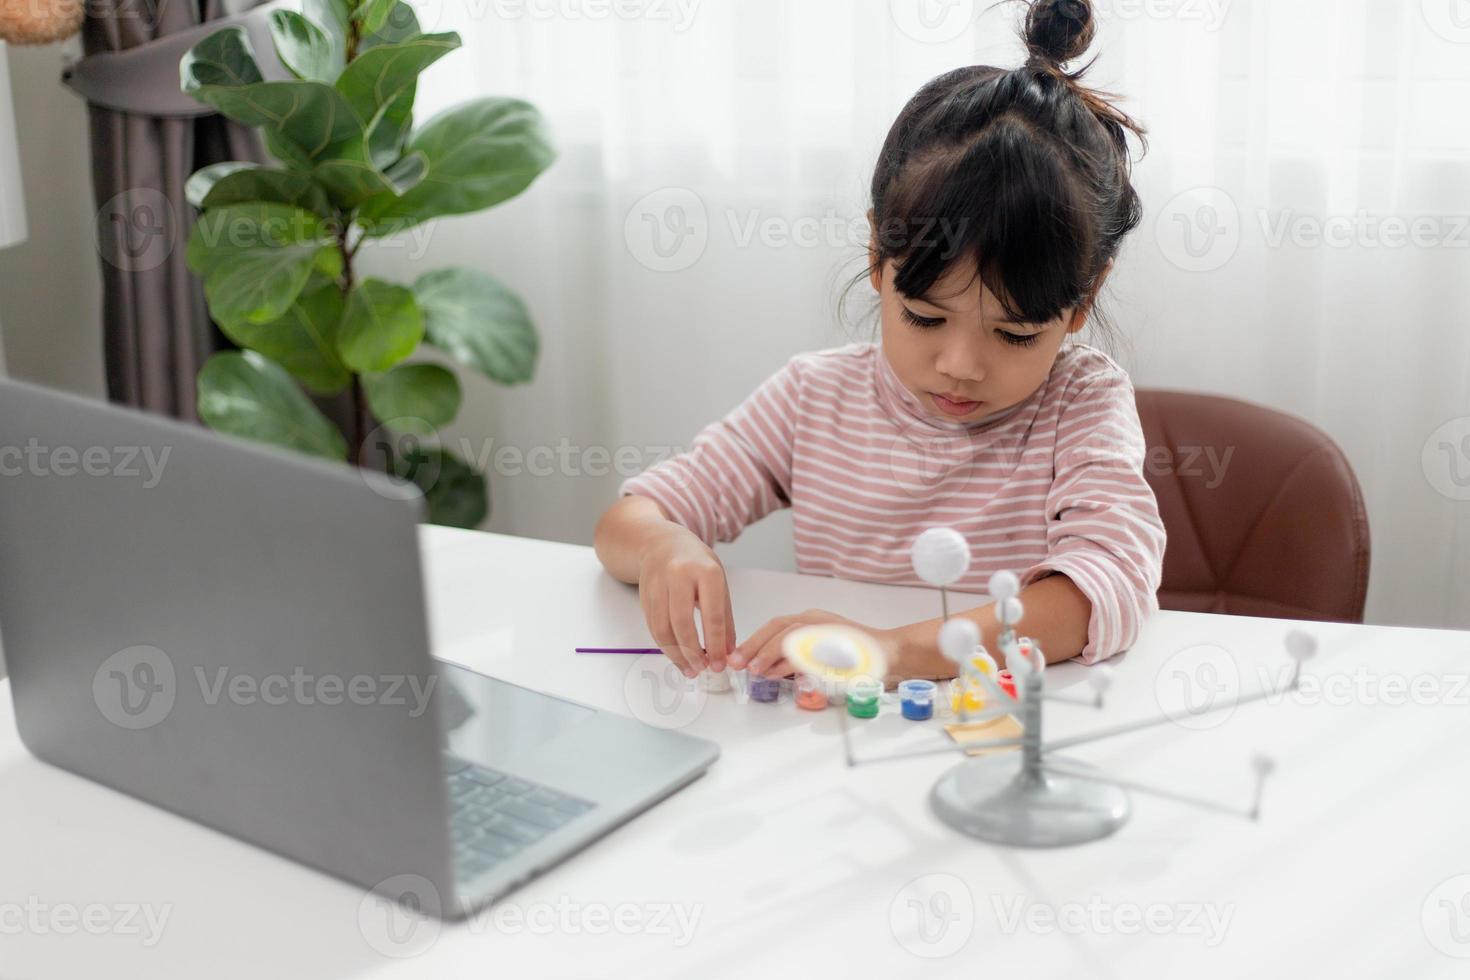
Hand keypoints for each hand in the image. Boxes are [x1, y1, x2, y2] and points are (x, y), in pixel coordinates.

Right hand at [636, 526, 735, 678]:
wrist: (661, 542)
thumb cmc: (696, 562)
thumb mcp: (718, 582)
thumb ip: (724, 617)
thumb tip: (728, 652)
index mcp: (706, 572)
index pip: (713, 616)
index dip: (716, 645)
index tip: (720, 664)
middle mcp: (679, 576)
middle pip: (683, 624)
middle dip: (693, 653)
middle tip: (703, 669)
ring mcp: (658, 584)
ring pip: (663, 628)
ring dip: (676, 654)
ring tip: (689, 668)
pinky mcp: (644, 595)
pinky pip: (652, 626)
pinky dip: (664, 645)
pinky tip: (676, 655)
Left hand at [728, 608, 900, 678]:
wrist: (890, 652)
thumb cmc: (855, 655)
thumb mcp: (818, 655)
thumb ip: (794, 659)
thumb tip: (768, 670)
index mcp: (810, 620)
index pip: (775, 626)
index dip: (753, 640)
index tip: (737, 656)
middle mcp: (816, 620)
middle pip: (778, 627)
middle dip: (754, 645)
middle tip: (737, 663)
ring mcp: (828, 628)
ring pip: (791, 635)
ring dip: (769, 653)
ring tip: (754, 669)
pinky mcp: (838, 641)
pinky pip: (810, 649)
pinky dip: (791, 661)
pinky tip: (778, 672)